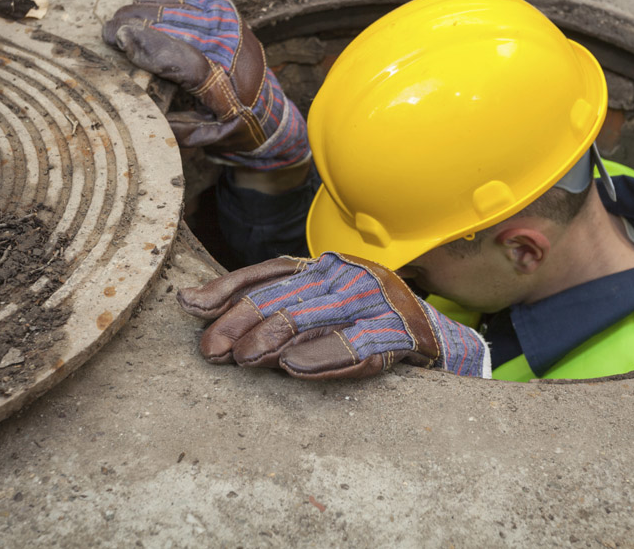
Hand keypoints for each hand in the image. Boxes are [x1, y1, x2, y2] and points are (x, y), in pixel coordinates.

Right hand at [103, 0, 309, 170]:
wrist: (268, 107)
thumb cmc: (232, 125)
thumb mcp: (206, 136)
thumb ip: (174, 126)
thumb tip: (135, 107)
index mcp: (228, 87)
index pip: (186, 61)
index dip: (150, 47)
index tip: (120, 39)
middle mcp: (232, 50)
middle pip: (175, 27)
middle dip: (135, 25)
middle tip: (108, 33)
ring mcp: (230, 25)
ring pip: (176, 9)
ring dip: (142, 12)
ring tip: (119, 23)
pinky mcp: (225, 11)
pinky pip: (184, 1)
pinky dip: (158, 4)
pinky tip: (139, 9)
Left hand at [177, 252, 490, 379]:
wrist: (443, 342)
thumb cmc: (367, 326)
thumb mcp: (319, 308)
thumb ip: (268, 305)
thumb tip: (191, 303)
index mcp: (329, 265)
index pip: (271, 271)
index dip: (229, 288)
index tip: (191, 307)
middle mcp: (352, 275)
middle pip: (288, 293)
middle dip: (243, 320)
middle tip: (212, 348)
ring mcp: (379, 302)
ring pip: (318, 315)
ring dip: (276, 337)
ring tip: (244, 358)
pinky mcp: (402, 334)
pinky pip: (359, 347)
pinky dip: (324, 358)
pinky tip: (294, 369)